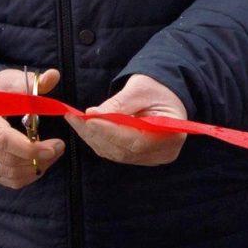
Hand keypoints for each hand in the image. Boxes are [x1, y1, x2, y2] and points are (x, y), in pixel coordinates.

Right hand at [0, 67, 65, 188]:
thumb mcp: (11, 81)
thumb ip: (32, 83)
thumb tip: (53, 76)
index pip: (3, 140)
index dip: (30, 147)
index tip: (55, 146)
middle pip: (9, 160)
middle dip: (40, 157)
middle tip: (60, 146)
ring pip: (10, 174)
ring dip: (37, 167)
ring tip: (53, 153)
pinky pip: (9, 180)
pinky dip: (29, 175)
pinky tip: (41, 162)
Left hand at [72, 74, 188, 166]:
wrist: (164, 96)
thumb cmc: (156, 90)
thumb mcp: (141, 90)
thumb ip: (119, 103)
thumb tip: (92, 114)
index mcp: (172, 134)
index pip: (137, 141)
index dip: (112, 132)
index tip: (90, 120)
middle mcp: (162, 152)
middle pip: (123, 150)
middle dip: (97, 134)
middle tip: (75, 118)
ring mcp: (149, 158)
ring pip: (114, 152)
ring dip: (92, 136)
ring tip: (75, 119)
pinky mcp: (136, 157)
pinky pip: (112, 151)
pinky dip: (96, 139)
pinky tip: (84, 126)